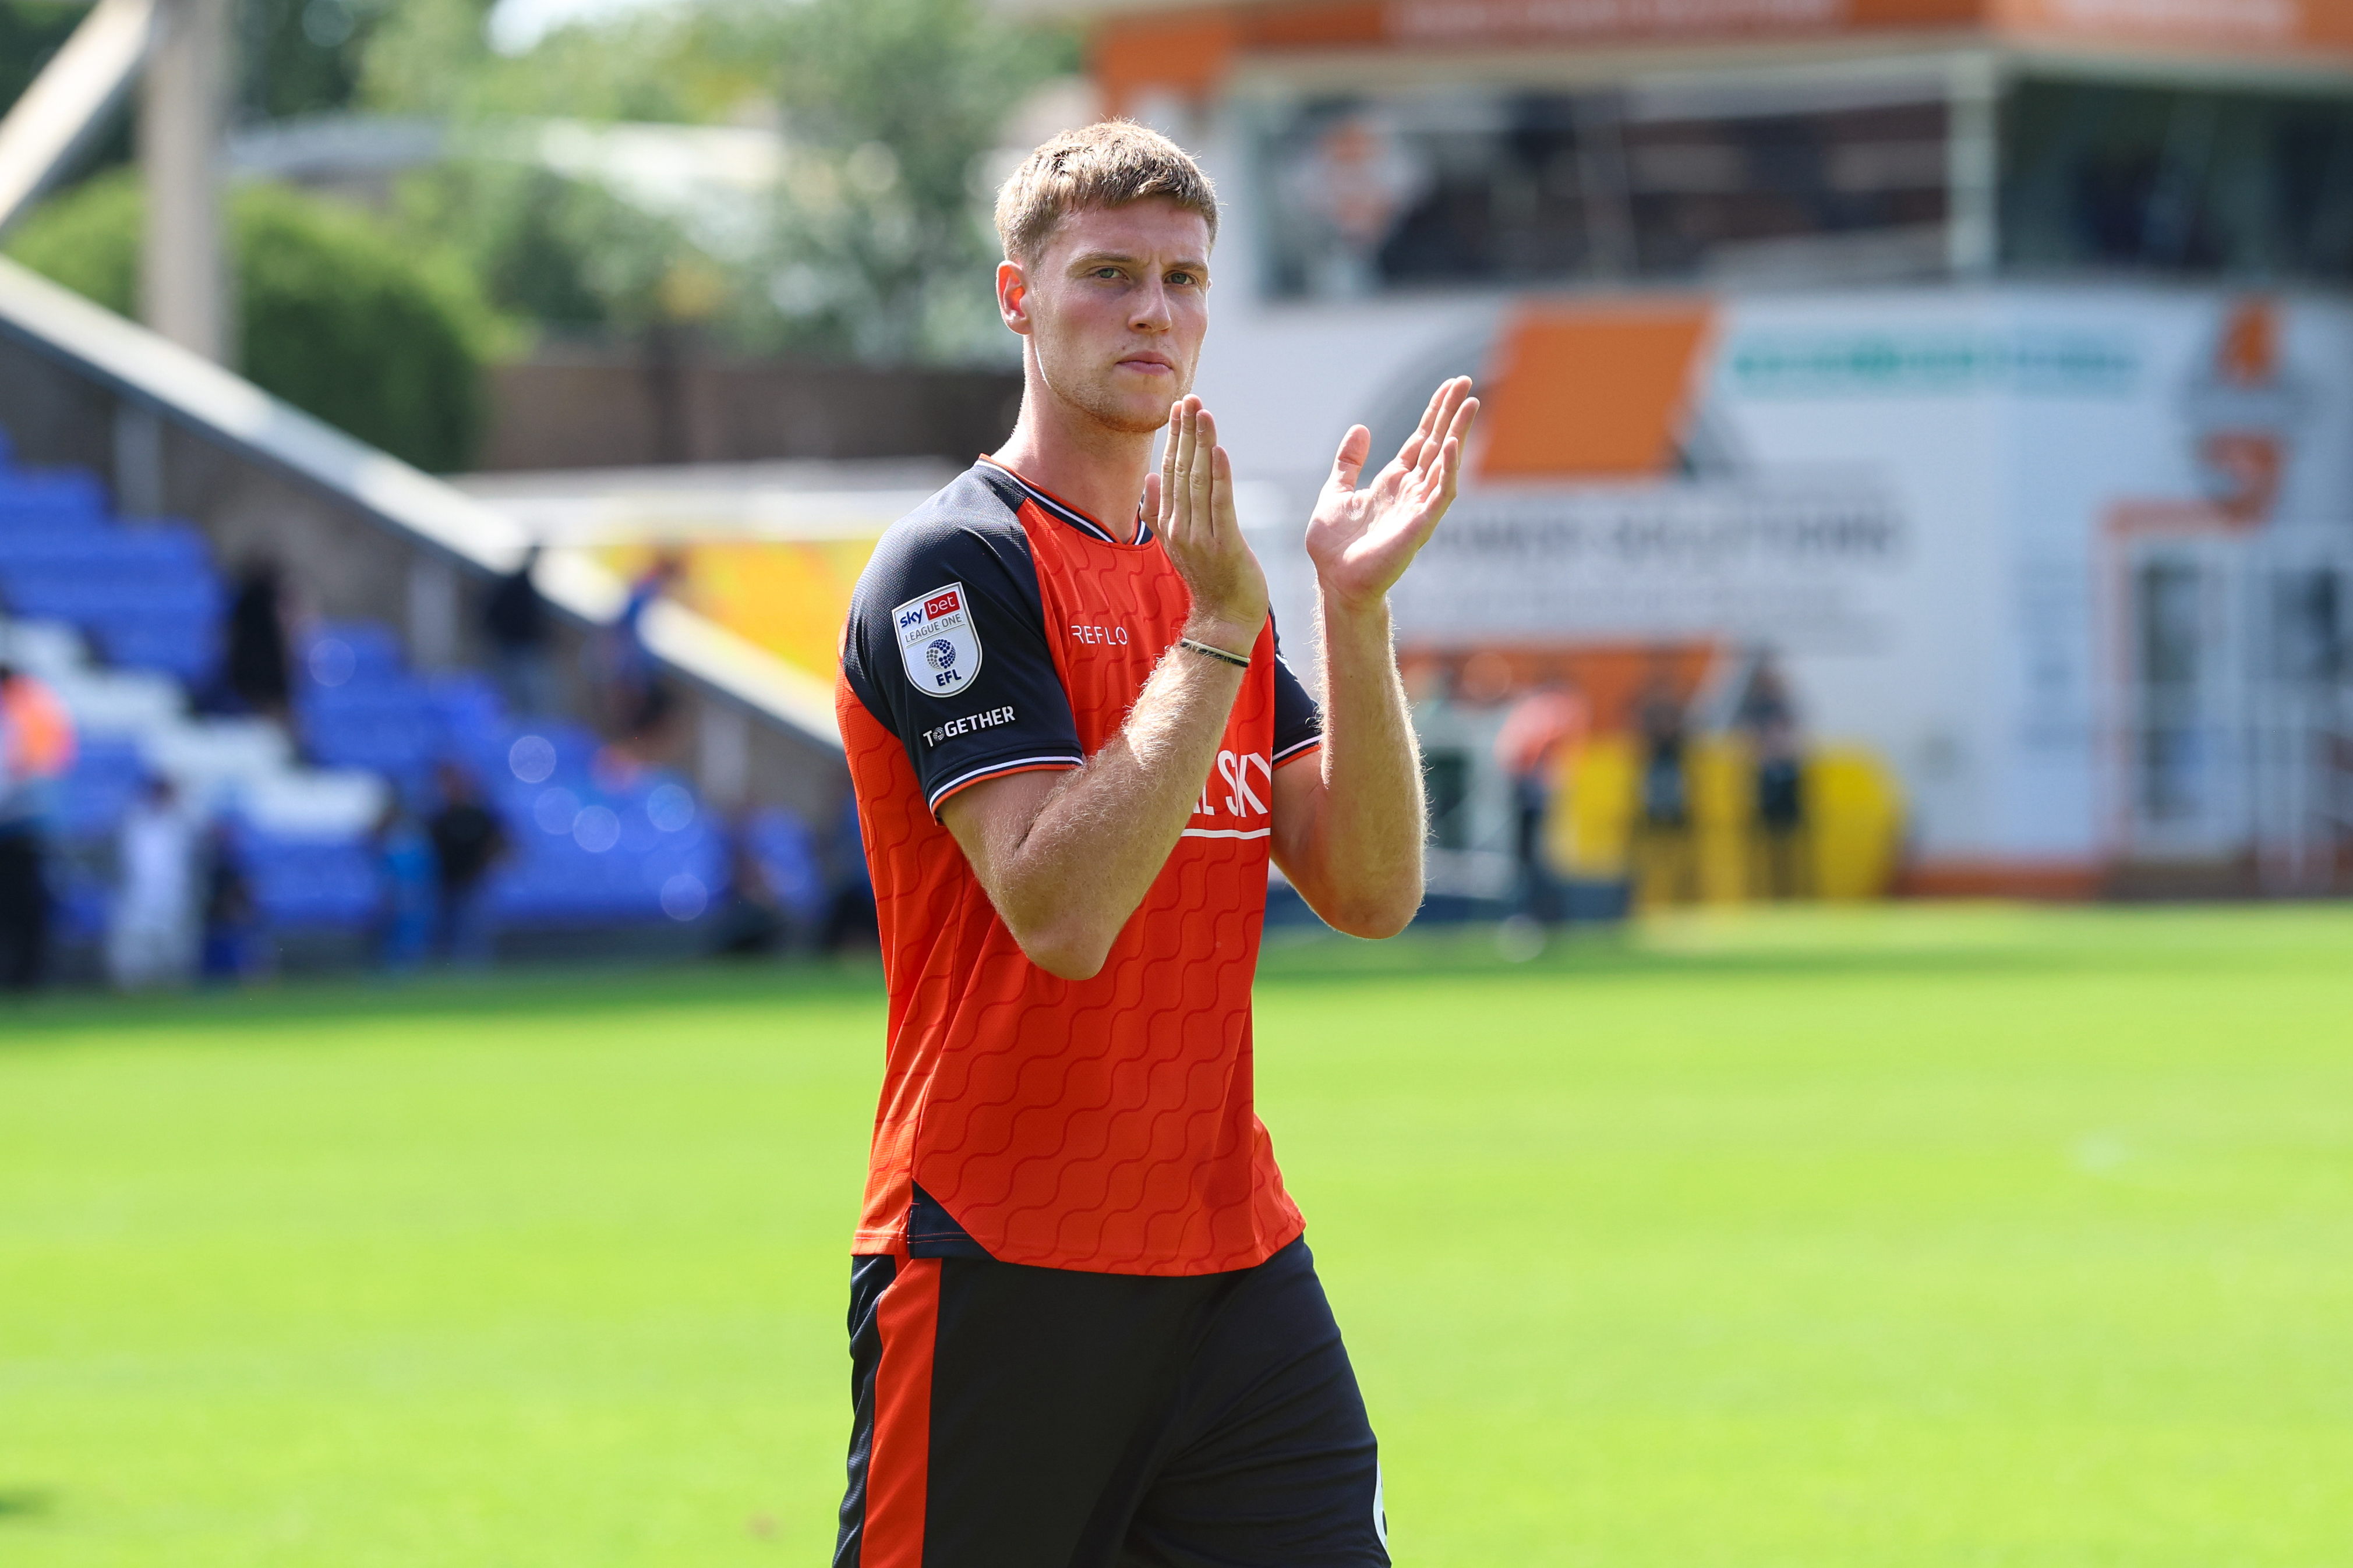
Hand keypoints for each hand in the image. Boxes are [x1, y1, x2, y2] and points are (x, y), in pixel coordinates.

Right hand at [1143, 396, 1267, 654]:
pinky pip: (1220, 504)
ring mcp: (1200, 537)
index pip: (1170, 472)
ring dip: (1201, 444)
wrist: (1223, 620)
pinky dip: (1219, 475)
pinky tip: (1219, 450)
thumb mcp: (1179, 543)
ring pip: (1198, 481)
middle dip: (1185, 432)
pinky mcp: (1225, 545)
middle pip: (1181, 470)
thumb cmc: (1208, 579)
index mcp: (1169, 524)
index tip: (1178, 409)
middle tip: (1189, 398)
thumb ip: (1159, 512)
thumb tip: (1148, 478)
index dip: (1174, 438)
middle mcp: (1180, 528)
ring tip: (1203, 412)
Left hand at [1304, 376, 1477, 614]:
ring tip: (1469, 403)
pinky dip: (1446, 470)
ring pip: (1444, 463)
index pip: (1420, 440)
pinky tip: (1450, 445)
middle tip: (1465, 381)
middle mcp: (1410, 491)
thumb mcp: (1335, 493)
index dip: (1434, 413)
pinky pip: (1439, 494)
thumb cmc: (1334, 547)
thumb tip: (1361, 429)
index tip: (1449, 387)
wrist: (1334, 581)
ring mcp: (1418, 507)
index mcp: (1393, 482)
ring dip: (1457, 433)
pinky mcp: (1419, 526)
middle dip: (1450, 413)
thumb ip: (1348, 463)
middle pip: (1436, 443)